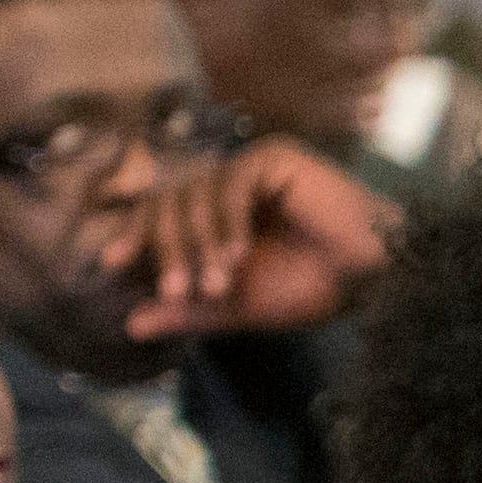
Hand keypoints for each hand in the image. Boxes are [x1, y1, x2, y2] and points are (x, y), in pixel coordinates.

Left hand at [109, 137, 390, 340]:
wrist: (372, 276)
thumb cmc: (309, 288)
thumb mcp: (236, 304)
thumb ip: (186, 311)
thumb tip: (129, 326)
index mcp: (209, 214)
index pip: (155, 215)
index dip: (132, 235)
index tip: (109, 263)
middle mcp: (221, 185)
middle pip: (168, 205)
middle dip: (168, 252)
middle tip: (175, 291)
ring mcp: (244, 167)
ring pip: (194, 197)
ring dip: (201, 245)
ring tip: (219, 284)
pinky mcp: (271, 157)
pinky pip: (229, 185)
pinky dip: (227, 223)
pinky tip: (238, 255)